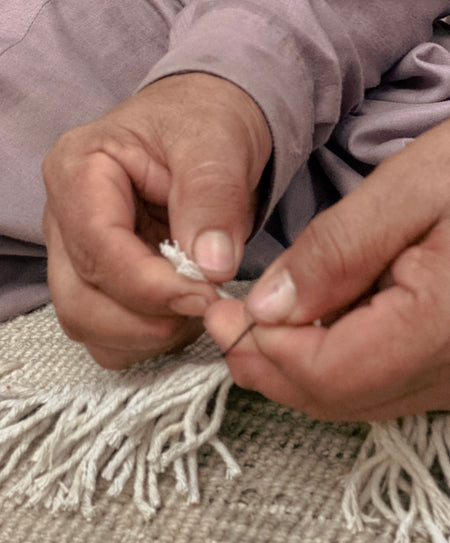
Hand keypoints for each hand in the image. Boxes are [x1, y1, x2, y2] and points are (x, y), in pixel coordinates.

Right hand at [43, 74, 270, 368]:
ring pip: (88, 325)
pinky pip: (107, 335)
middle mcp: (65, 218)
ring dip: (147, 334)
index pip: (97, 247)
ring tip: (196, 306)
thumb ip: (212, 197)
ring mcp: (77, 255)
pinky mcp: (97, 281)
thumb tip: (211, 266)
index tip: (207, 294)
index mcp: (79, 169)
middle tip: (206, 305)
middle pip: (81, 300)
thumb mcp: (217, 142)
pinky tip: (181, 315)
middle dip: (148, 318)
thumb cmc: (204, 123)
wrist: (206, 131)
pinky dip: (145, 340)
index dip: (152, 285)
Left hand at [206, 120, 449, 420]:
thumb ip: (336, 252)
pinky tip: (308, 327)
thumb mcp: (412, 188)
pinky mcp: (448, 372)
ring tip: (255, 322)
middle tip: (226, 321)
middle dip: (267, 363)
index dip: (264, 347)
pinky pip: (373, 388)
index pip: (328, 370)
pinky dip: (326, 365)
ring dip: (291, 368)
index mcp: (443, 325)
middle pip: (333, 397)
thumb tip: (267, 309)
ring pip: (349, 401)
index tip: (222, 312)